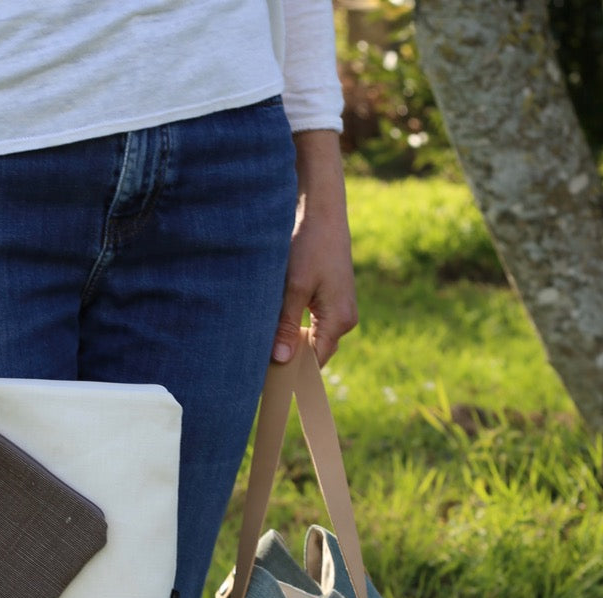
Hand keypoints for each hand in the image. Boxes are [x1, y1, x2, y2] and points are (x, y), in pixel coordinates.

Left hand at [272, 130, 357, 368]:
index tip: (267, 384)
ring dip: (289, 343)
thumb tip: (281, 361)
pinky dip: (293, 328)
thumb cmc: (309, 243)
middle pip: (314, 353)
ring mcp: (339, 308)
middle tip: (257, 369)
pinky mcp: (330, 298)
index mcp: (340, 319)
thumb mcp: (294, 287)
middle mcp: (344, 318)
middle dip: (289, 360)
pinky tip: (273, 329)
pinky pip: (311, 324)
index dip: (292, 374)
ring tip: (262, 350)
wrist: (321, 209)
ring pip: (310, 339)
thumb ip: (287, 326)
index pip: (315, 362)